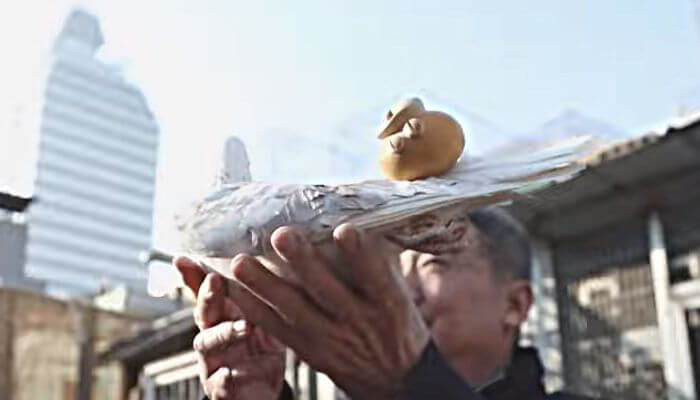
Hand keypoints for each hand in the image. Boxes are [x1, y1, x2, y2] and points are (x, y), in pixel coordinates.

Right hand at [175, 257, 285, 399]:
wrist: (265, 391)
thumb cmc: (260, 352)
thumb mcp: (262, 320)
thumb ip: (255, 297)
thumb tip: (259, 262)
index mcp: (221, 318)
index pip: (205, 294)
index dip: (193, 277)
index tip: (185, 260)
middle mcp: (212, 338)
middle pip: (203, 315)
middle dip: (208, 298)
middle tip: (215, 282)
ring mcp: (213, 363)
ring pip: (207, 345)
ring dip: (223, 333)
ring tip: (243, 327)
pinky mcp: (221, 390)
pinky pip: (219, 382)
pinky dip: (225, 377)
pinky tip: (232, 372)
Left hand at [226, 224, 429, 399]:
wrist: (397, 382)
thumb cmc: (399, 329)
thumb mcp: (403, 298)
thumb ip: (381, 267)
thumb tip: (359, 221)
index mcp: (388, 304)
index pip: (375, 277)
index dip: (360, 254)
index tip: (345, 229)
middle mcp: (359, 322)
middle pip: (328, 290)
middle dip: (302, 262)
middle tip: (281, 235)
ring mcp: (332, 340)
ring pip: (295, 310)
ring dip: (265, 285)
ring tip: (242, 263)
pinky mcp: (311, 352)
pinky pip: (278, 330)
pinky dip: (255, 310)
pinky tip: (236, 291)